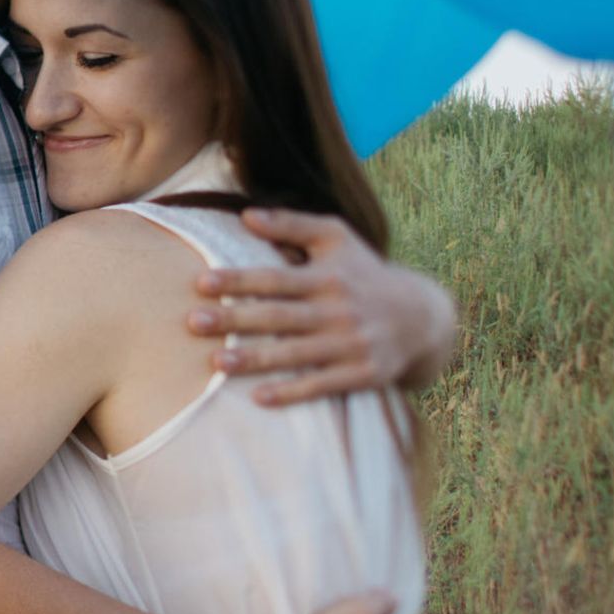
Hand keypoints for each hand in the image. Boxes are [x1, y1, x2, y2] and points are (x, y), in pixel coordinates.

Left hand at [187, 208, 456, 405]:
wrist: (421, 316)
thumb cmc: (364, 272)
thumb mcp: (336, 237)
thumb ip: (291, 224)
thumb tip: (245, 215)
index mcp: (327, 276)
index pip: (275, 278)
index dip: (238, 279)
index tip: (201, 282)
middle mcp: (338, 310)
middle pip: (278, 316)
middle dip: (235, 319)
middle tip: (193, 322)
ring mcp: (351, 344)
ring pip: (296, 354)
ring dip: (255, 359)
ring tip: (216, 363)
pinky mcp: (363, 374)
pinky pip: (322, 385)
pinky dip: (291, 392)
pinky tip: (258, 398)